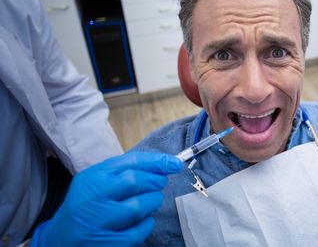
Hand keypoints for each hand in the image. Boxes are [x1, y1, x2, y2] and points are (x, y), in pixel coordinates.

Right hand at [31, 152, 181, 245]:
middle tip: (159, 183)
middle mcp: (93, 198)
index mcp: (92, 177)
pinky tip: (142, 221)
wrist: (58, 240)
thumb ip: (124, 171)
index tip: (175, 163)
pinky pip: (139, 230)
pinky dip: (147, 223)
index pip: (130, 162)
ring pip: (140, 206)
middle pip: (135, 181)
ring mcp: (99, 222)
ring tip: (150, 202)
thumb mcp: (96, 181)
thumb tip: (164, 164)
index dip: (157, 161)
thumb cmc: (86, 206)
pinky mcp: (108, 243)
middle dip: (155, 181)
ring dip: (153, 202)